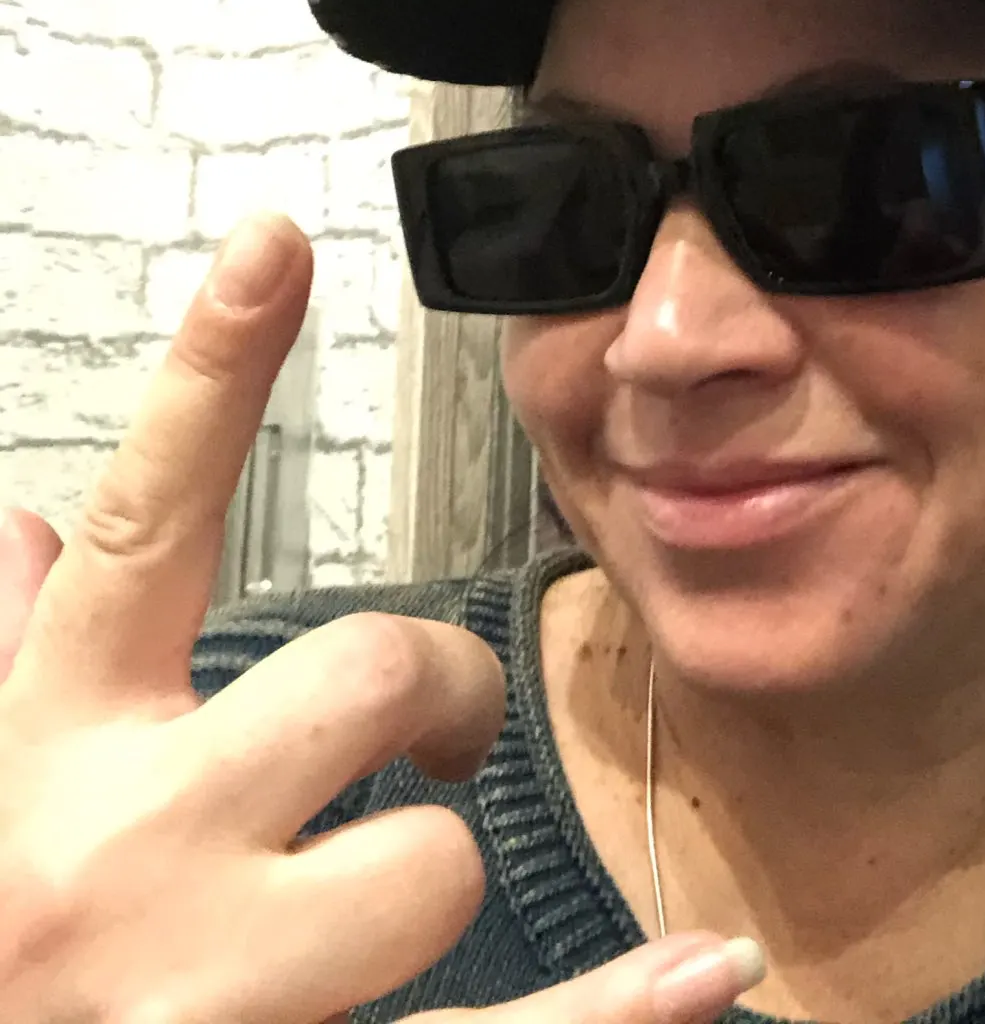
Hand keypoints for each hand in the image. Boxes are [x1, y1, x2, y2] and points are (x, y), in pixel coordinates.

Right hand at [0, 213, 763, 1023]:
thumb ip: (13, 651)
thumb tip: (24, 525)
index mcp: (51, 746)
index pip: (144, 524)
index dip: (212, 375)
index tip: (280, 243)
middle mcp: (123, 850)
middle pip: (367, 673)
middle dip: (437, 685)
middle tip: (429, 723)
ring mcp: (209, 985)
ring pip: (434, 859)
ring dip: (432, 867)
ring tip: (368, 902)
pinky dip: (609, 1017)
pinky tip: (709, 972)